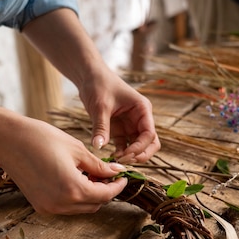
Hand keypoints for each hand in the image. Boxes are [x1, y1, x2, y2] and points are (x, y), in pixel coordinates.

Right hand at [0, 116, 129, 214]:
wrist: (7, 140)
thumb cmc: (42, 139)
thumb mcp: (77, 150)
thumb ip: (99, 166)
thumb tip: (117, 172)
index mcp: (73, 189)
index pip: (105, 195)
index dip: (117, 186)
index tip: (123, 176)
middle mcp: (61, 204)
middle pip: (94, 205)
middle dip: (105, 191)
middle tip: (108, 174)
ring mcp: (49, 208)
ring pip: (81, 208)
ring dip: (90, 195)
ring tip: (91, 175)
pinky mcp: (40, 206)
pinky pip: (66, 207)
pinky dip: (75, 197)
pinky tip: (75, 179)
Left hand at [21, 8, 160, 163]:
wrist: (88, 76)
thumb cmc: (98, 84)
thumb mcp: (100, 106)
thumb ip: (101, 127)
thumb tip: (98, 147)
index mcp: (142, 109)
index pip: (149, 134)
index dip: (140, 148)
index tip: (125, 155)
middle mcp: (140, 118)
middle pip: (150, 143)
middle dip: (140, 154)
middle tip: (123, 161)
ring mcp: (131, 125)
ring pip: (139, 147)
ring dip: (130, 156)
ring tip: (115, 161)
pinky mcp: (120, 129)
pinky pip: (124, 146)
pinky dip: (120, 153)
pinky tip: (110, 158)